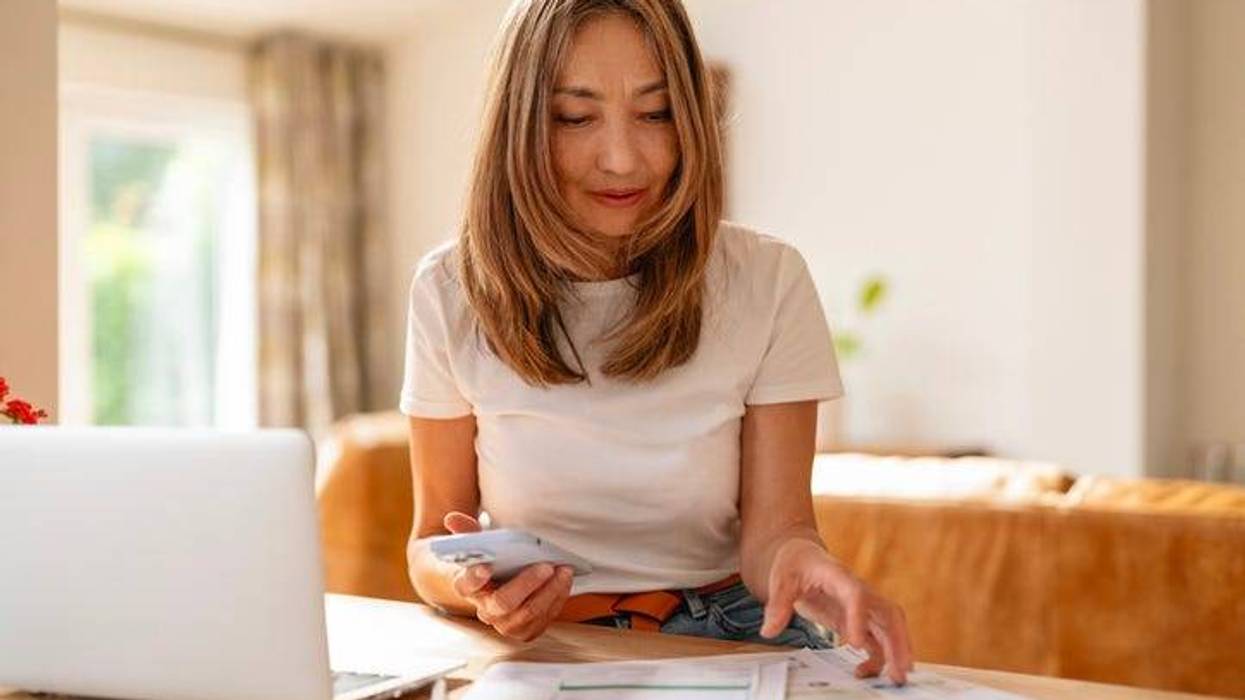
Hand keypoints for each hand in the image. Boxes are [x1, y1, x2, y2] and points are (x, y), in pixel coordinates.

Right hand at [443, 512, 573, 641]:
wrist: (502, 587)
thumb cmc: (492, 562)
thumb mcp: (479, 545)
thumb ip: (468, 531)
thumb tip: (452, 518)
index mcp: (468, 587)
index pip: (466, 585)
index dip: (474, 578)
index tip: (486, 566)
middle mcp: (485, 611)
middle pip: (503, 602)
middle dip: (526, 584)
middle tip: (545, 566)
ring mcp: (505, 624)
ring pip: (528, 612)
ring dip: (549, 591)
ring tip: (563, 570)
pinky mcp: (526, 631)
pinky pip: (543, 619)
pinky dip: (557, 599)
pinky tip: (564, 581)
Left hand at [761, 539, 913, 684]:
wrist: (802, 556)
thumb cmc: (795, 563)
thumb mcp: (781, 579)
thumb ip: (777, 604)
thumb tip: (769, 630)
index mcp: (839, 576)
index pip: (856, 595)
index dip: (859, 617)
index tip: (855, 643)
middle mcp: (858, 591)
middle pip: (887, 612)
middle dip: (897, 640)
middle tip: (900, 668)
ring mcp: (861, 607)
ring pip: (889, 627)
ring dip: (897, 651)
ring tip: (897, 678)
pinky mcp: (858, 620)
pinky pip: (876, 638)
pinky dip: (878, 656)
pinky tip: (865, 673)